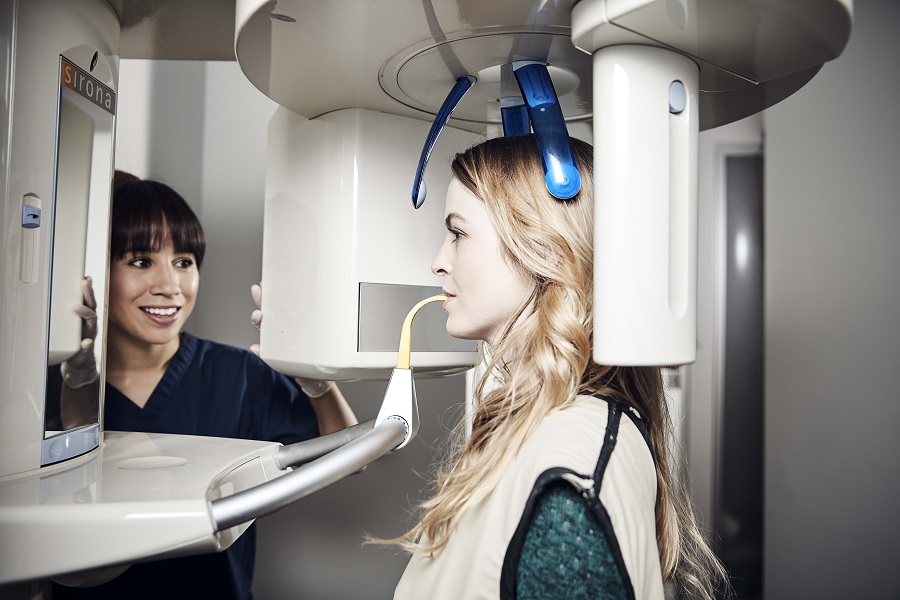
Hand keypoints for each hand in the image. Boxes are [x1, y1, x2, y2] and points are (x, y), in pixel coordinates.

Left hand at [61, 276, 98, 388]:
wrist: (81, 364)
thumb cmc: (75, 342)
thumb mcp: (74, 327)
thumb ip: (73, 315)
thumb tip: (70, 300)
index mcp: (87, 319)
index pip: (89, 301)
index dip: (88, 289)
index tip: (85, 278)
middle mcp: (90, 326)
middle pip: (91, 307)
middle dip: (88, 294)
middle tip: (83, 283)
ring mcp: (89, 337)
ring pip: (91, 322)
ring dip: (85, 314)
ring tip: (76, 308)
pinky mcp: (84, 351)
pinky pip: (86, 347)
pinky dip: (86, 345)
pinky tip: (85, 342)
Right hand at [249, 282, 334, 398]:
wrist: (317, 381)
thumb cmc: (318, 359)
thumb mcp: (319, 342)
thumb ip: (319, 331)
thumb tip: (318, 317)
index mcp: (292, 326)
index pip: (280, 307)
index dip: (272, 295)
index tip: (267, 284)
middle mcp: (281, 333)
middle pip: (268, 314)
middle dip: (261, 301)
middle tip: (258, 292)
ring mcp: (277, 346)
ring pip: (264, 331)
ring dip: (259, 322)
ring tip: (258, 316)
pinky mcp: (276, 360)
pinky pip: (264, 354)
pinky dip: (259, 351)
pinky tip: (256, 347)